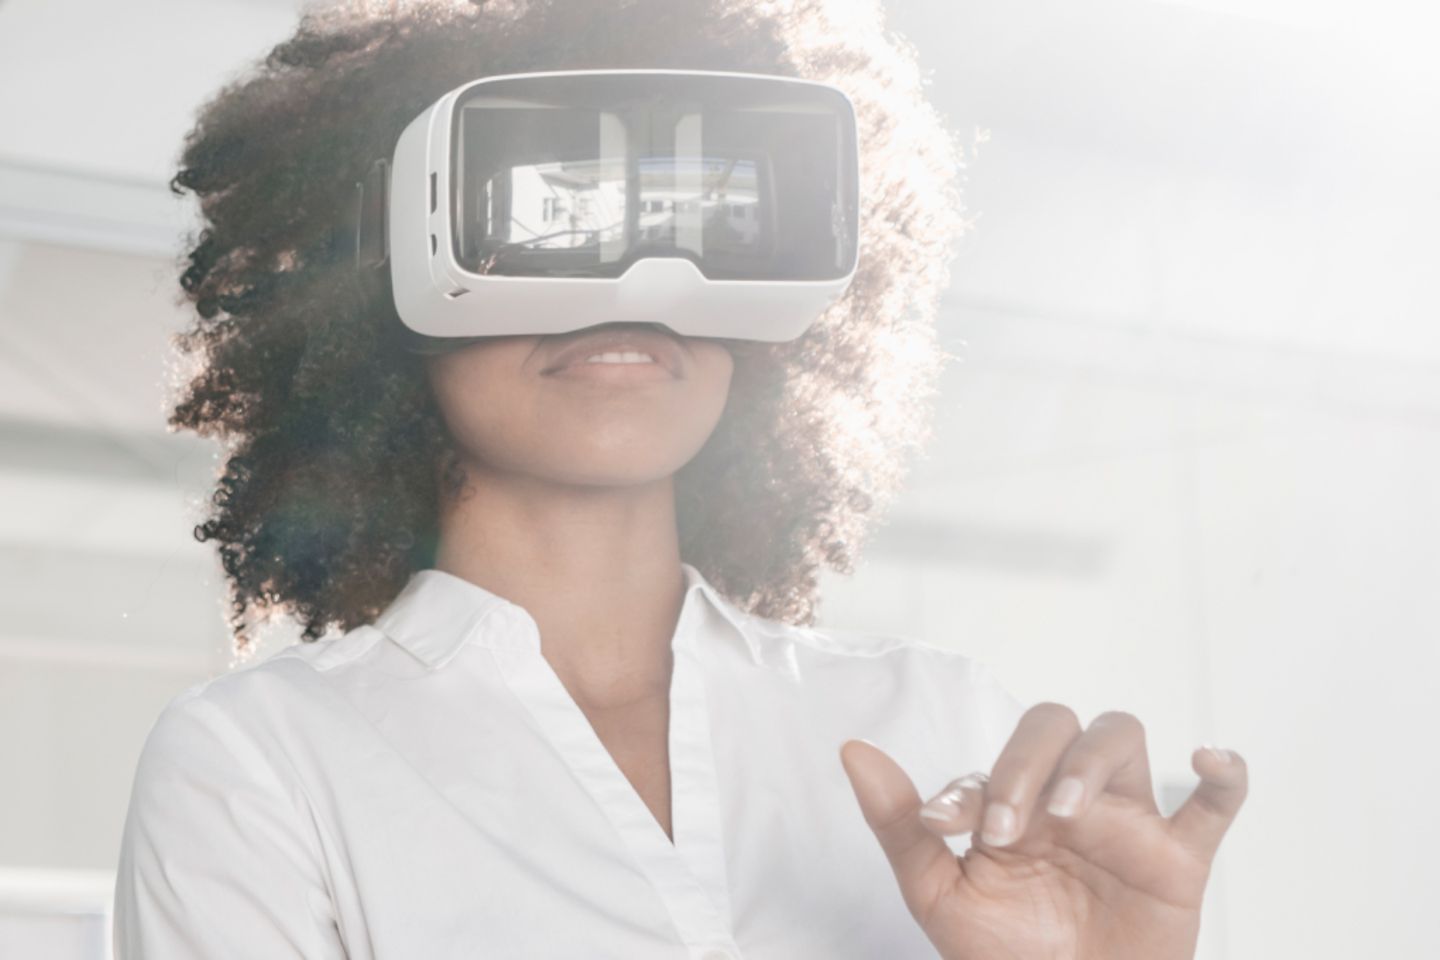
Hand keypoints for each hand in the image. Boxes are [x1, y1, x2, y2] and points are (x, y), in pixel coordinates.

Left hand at [839, 704, 1247, 959]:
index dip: (972, 783)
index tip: (945, 825)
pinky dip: (1226, 774)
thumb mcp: (937, 895)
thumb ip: (898, 823)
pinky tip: (1209, 760)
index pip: (997, 759)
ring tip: (1067, 811)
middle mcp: (1068, 799)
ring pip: (1121, 738)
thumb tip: (851, 748)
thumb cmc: (1001, 955)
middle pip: (1059, 725)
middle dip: (1028, 761)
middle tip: (1009, 826)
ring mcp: (1126, 823)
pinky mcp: (1179, 860)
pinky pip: (1217, 805)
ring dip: (1090, 762)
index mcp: (1014, 803)